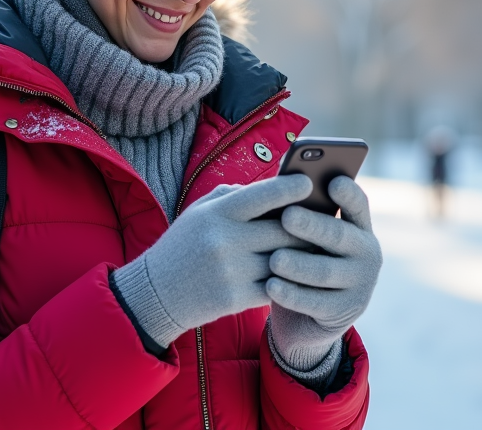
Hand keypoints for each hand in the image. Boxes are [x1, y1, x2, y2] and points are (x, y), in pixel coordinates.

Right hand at [112, 174, 312, 347]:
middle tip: (324, 218)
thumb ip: (233, 195)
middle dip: (306, 225)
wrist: (157, 292)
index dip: (289, 187)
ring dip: (304, 253)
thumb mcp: (200, 211)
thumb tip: (273, 187)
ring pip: (285, 259)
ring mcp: (232, 271)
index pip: (262, 194)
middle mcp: (225, 239)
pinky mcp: (236, 298)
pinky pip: (277, 285)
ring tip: (318, 245)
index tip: (309, 182)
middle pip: (282, 229)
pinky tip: (300, 273)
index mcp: (217, 213)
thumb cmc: (184, 244)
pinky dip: (290, 279)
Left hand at [267, 176, 381, 369]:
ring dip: (299, 264)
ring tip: (275, 259)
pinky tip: (271, 286)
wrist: (308, 314)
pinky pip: (314, 302)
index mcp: (359, 227)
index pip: (358, 205)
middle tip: (287, 216)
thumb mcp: (308, 236)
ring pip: (325, 272)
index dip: (348, 193)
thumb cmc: (304, 258)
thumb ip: (302, 212)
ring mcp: (359, 285)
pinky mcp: (343, 312)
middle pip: (339, 236)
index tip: (333, 181)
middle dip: (312, 226)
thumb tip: (278, 185)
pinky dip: (291, 294)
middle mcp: (366, 254)